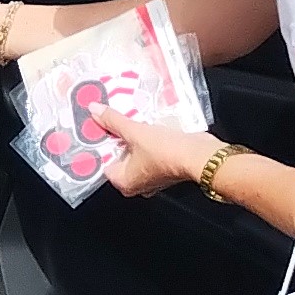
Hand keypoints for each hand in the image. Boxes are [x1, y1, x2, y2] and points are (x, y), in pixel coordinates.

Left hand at [87, 107, 215, 199]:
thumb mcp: (135, 132)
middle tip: (111, 117)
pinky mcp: (165, 167)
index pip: (101, 162)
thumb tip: (95, 110)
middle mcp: (136, 184)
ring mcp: (152, 176)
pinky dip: (147, 138)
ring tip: (128, 116)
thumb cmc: (167, 152)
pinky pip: (149, 150)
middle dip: (116, 137)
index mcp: (123, 182)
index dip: (99, 144)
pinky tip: (146, 122)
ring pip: (135, 152)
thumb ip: (113, 121)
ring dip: (133, 136)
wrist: (200, 155)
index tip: (96, 126)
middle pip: (118, 156)